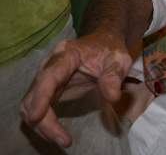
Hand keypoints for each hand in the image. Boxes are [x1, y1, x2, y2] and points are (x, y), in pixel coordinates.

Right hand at [20, 33, 132, 147]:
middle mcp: (49, 65)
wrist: (104, 42)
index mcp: (66, 54)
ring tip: (62, 139)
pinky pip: (37, 107)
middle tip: (64, 140)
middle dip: (43, 120)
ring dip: (42, 125)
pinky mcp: (47, 89)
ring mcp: (45, 77)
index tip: (37, 116)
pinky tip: (56, 133)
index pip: (48, 76)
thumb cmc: (110, 49)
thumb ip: (114, 76)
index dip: (40, 97)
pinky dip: (43, 122)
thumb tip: (112, 97)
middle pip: (35, 94)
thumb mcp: (118, 60)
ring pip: (30, 104)